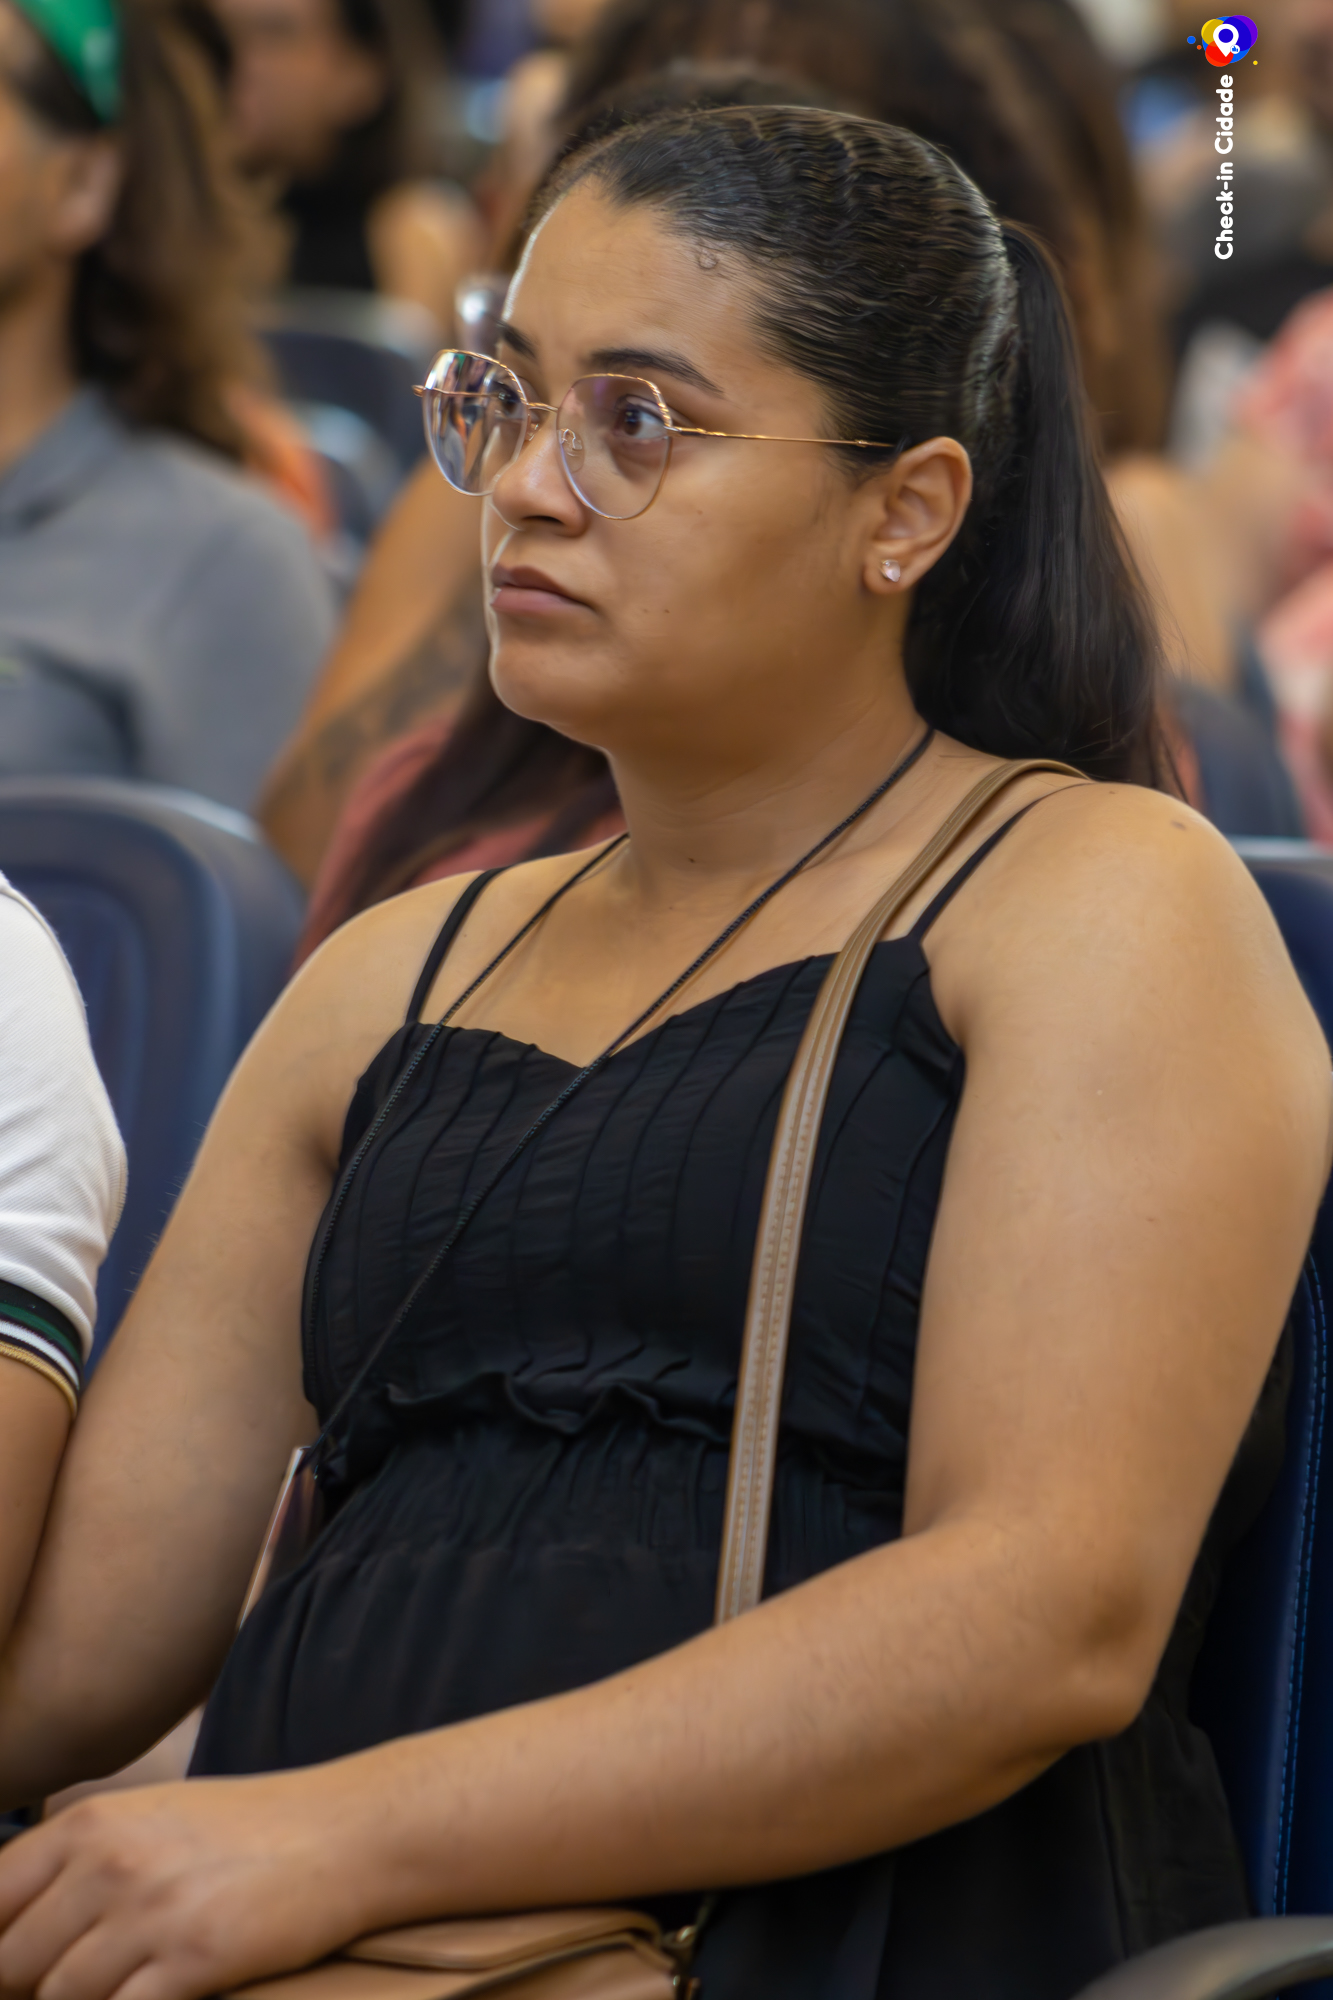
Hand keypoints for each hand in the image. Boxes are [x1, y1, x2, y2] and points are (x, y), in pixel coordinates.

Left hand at [0, 1771, 369, 1999]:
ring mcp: (152, 1912)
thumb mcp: (151, 1821)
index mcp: (92, 1823)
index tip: (18, 1963)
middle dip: (31, 1985)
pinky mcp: (195, 1959)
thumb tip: (14, 1938)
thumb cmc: (247, 1829)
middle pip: (12, 1961)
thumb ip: (79, 1866)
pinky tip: (159, 1991)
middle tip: (77, 1977)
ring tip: (128, 1981)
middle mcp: (111, 1863)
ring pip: (60, 1997)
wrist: (342, 1832)